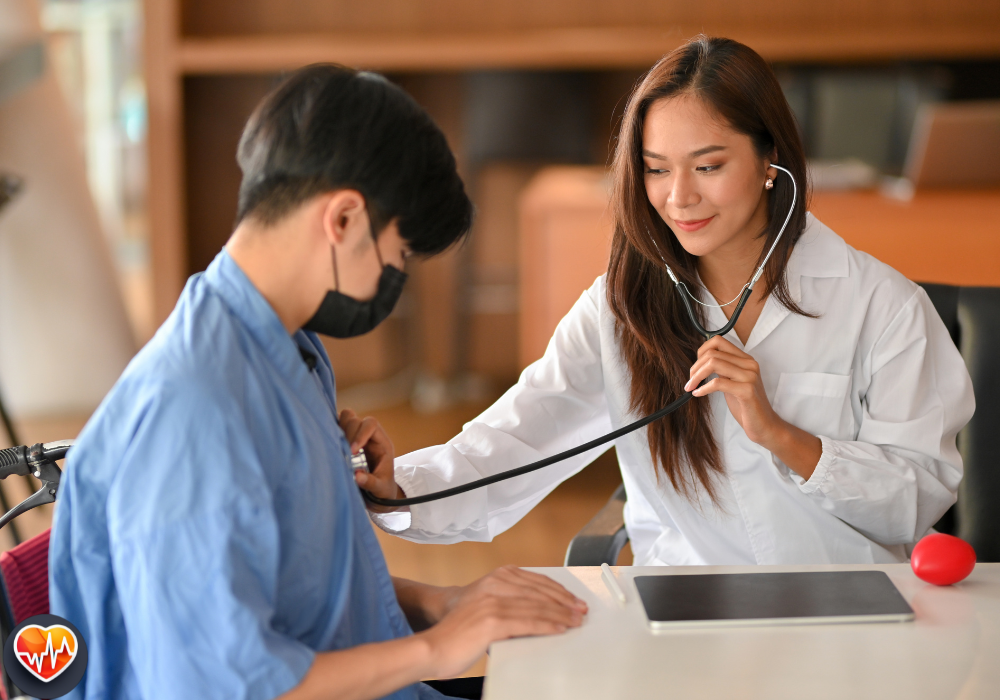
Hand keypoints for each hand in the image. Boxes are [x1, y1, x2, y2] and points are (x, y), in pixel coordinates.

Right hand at [338, 408, 404, 511]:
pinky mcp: (347, 440)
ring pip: (346, 419)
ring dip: (339, 429)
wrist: (380, 492)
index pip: (371, 425)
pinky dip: (332, 431)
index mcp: (381, 443)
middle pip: (356, 420)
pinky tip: (329, 444)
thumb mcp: (380, 488)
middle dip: (348, 434)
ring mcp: (357, 436)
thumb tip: (357, 476)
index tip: (352, 452)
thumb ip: (370, 482)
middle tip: (343, 452)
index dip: (360, 434)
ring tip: (334, 445)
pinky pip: (338, 427)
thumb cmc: (383, 488)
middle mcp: (369, 436)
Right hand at [418, 566, 587, 678]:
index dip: (557, 590)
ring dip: (560, 614)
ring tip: (575, 620)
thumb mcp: (485, 607)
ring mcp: (493, 602)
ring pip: (536, 606)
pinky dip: (547, 625)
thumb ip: (508, 603)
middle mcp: (494, 585)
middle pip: (539, 591)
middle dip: (563, 601)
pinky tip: (560, 628)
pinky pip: (528, 622)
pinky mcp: (492, 621)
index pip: (534, 581)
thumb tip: (538, 611)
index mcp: (494, 578)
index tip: (572, 599)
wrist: (433, 646)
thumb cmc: (457, 631)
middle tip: (580, 610)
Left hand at [684, 335, 820, 477]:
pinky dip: (703, 388)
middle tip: (689, 382)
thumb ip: (722, 369)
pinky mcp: (747, 390)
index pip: (719, 341)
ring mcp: (749, 376)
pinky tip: (698, 394)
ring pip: (713, 363)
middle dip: (695, 367)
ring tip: (691, 387)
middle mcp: (749, 364)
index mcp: (745, 359)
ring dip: (696, 376)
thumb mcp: (732, 382)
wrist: (764, 425)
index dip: (701, 351)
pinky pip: (717, 382)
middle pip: (712, 353)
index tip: (695, 368)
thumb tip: (700, 361)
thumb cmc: (745, 406)